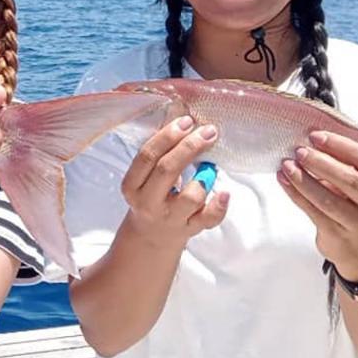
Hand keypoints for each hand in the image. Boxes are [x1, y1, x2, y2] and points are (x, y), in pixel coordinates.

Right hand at [121, 117, 228, 251]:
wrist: (152, 236)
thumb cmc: (151, 196)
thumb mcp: (144, 178)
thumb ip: (159, 155)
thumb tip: (184, 121)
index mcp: (132, 185)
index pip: (147, 156)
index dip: (167, 136)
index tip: (186, 121)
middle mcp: (148, 203)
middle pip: (167, 170)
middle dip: (189, 147)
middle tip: (208, 131)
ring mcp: (169, 218)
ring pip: (189, 197)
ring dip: (204, 178)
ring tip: (210, 166)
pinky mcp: (188, 230)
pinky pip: (207, 219)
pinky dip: (218, 206)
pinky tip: (225, 193)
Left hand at [277, 131, 357, 280]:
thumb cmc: (357, 207)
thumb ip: (345, 163)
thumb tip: (312, 141)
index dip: (340, 145)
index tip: (317, 136)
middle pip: (349, 179)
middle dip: (320, 162)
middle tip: (299, 150)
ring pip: (328, 199)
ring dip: (303, 180)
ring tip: (287, 165)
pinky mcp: (338, 235)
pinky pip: (313, 211)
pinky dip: (295, 194)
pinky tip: (284, 180)